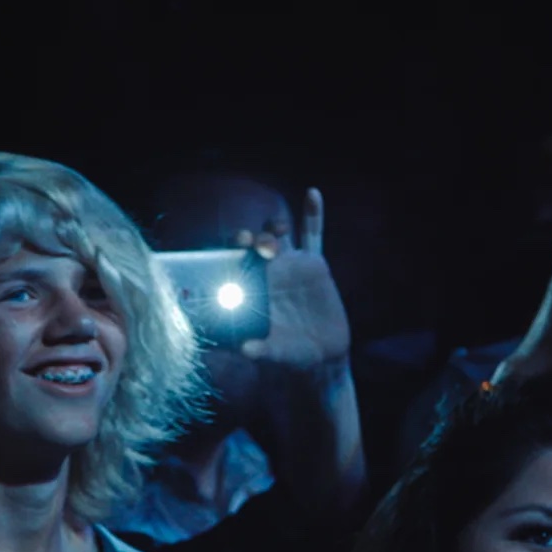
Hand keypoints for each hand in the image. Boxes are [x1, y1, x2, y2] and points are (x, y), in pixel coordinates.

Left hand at [232, 188, 350, 371]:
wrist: (321, 357)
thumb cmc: (289, 355)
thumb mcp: (275, 353)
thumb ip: (261, 350)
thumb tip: (246, 350)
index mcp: (252, 288)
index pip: (235, 263)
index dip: (230, 254)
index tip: (233, 253)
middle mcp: (268, 272)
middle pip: (254, 245)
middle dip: (253, 239)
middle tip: (258, 248)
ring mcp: (292, 265)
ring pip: (280, 236)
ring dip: (274, 227)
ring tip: (277, 230)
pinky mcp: (315, 265)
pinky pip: (314, 235)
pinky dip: (313, 214)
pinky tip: (312, 193)